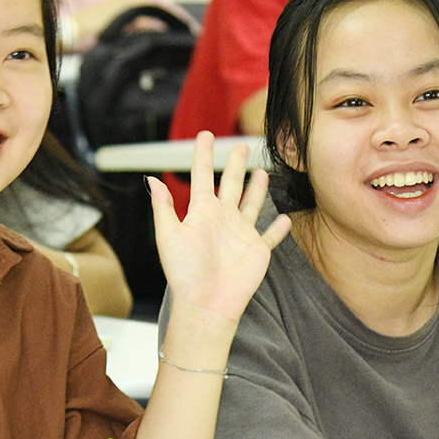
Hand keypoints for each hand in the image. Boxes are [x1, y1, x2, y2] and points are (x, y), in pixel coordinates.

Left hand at [148, 133, 290, 325]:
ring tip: (262, 172)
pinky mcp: (257, 250)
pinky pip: (270, 236)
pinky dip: (279, 228)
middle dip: (235, 163)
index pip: (202, 175)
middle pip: (230, 183)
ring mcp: (241, 233)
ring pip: (252, 203)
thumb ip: (164, 207)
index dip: (202, 154)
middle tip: (241, 145)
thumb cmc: (184, 273)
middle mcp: (222, 218)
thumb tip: (152, 179)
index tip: (205, 134)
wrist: (206, 304)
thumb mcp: (169, 236)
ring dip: (257, 188)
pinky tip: (286, 219)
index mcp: (201, 212)